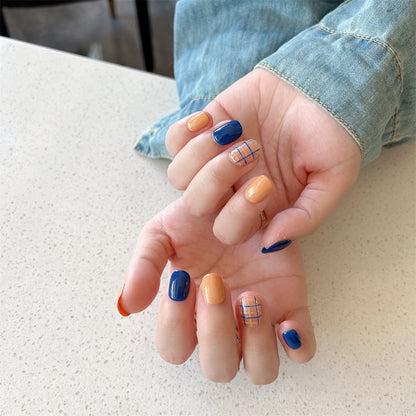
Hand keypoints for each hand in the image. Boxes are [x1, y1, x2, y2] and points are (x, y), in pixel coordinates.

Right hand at [117, 197, 315, 384]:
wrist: (236, 195)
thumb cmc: (197, 221)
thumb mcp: (161, 235)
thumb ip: (143, 267)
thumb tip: (127, 305)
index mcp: (190, 313)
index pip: (175, 347)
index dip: (175, 323)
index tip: (183, 280)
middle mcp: (224, 325)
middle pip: (218, 367)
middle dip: (215, 332)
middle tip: (215, 285)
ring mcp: (259, 321)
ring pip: (261, 370)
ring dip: (255, 343)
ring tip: (250, 298)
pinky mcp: (291, 307)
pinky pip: (303, 349)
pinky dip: (298, 344)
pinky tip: (285, 319)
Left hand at [166, 68, 360, 247]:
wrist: (321, 85)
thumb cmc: (330, 133)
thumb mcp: (333, 179)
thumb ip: (307, 216)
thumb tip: (272, 243)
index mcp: (258, 207)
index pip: (229, 231)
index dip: (238, 214)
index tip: (266, 182)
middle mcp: (231, 188)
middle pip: (196, 205)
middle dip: (217, 178)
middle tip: (251, 150)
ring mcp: (214, 159)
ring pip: (178, 176)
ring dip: (201, 154)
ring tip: (232, 132)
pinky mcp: (204, 129)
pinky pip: (173, 140)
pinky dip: (186, 131)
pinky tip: (214, 120)